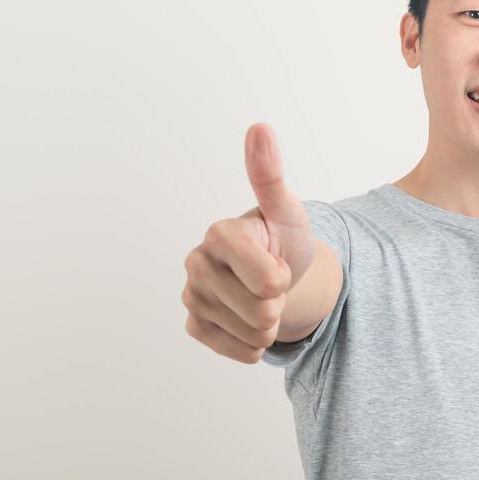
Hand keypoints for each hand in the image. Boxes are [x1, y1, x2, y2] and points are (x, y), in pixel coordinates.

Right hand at [181, 123, 316, 362]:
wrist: (278, 273)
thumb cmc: (282, 239)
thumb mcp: (286, 211)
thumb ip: (270, 176)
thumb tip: (259, 128)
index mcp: (219, 233)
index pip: (269, 280)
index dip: (284, 277)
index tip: (277, 259)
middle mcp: (196, 262)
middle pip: (262, 312)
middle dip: (278, 303)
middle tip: (271, 283)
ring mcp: (192, 296)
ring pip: (253, 334)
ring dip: (269, 324)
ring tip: (261, 299)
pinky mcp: (194, 325)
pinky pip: (239, 351)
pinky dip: (254, 343)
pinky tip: (249, 320)